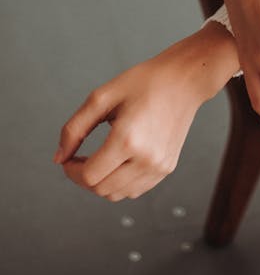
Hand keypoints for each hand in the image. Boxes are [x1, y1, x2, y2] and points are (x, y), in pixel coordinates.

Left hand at [54, 26, 238, 200]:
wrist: (184, 80)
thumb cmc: (146, 82)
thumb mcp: (102, 97)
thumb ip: (74, 129)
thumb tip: (59, 158)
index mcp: (128, 138)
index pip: (89, 176)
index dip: (71, 171)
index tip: (68, 159)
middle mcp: (146, 158)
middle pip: (100, 189)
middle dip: (83, 178)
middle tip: (80, 159)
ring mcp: (159, 166)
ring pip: (117, 194)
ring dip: (101, 182)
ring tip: (100, 159)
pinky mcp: (167, 168)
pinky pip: (134, 190)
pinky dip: (120, 182)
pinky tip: (119, 161)